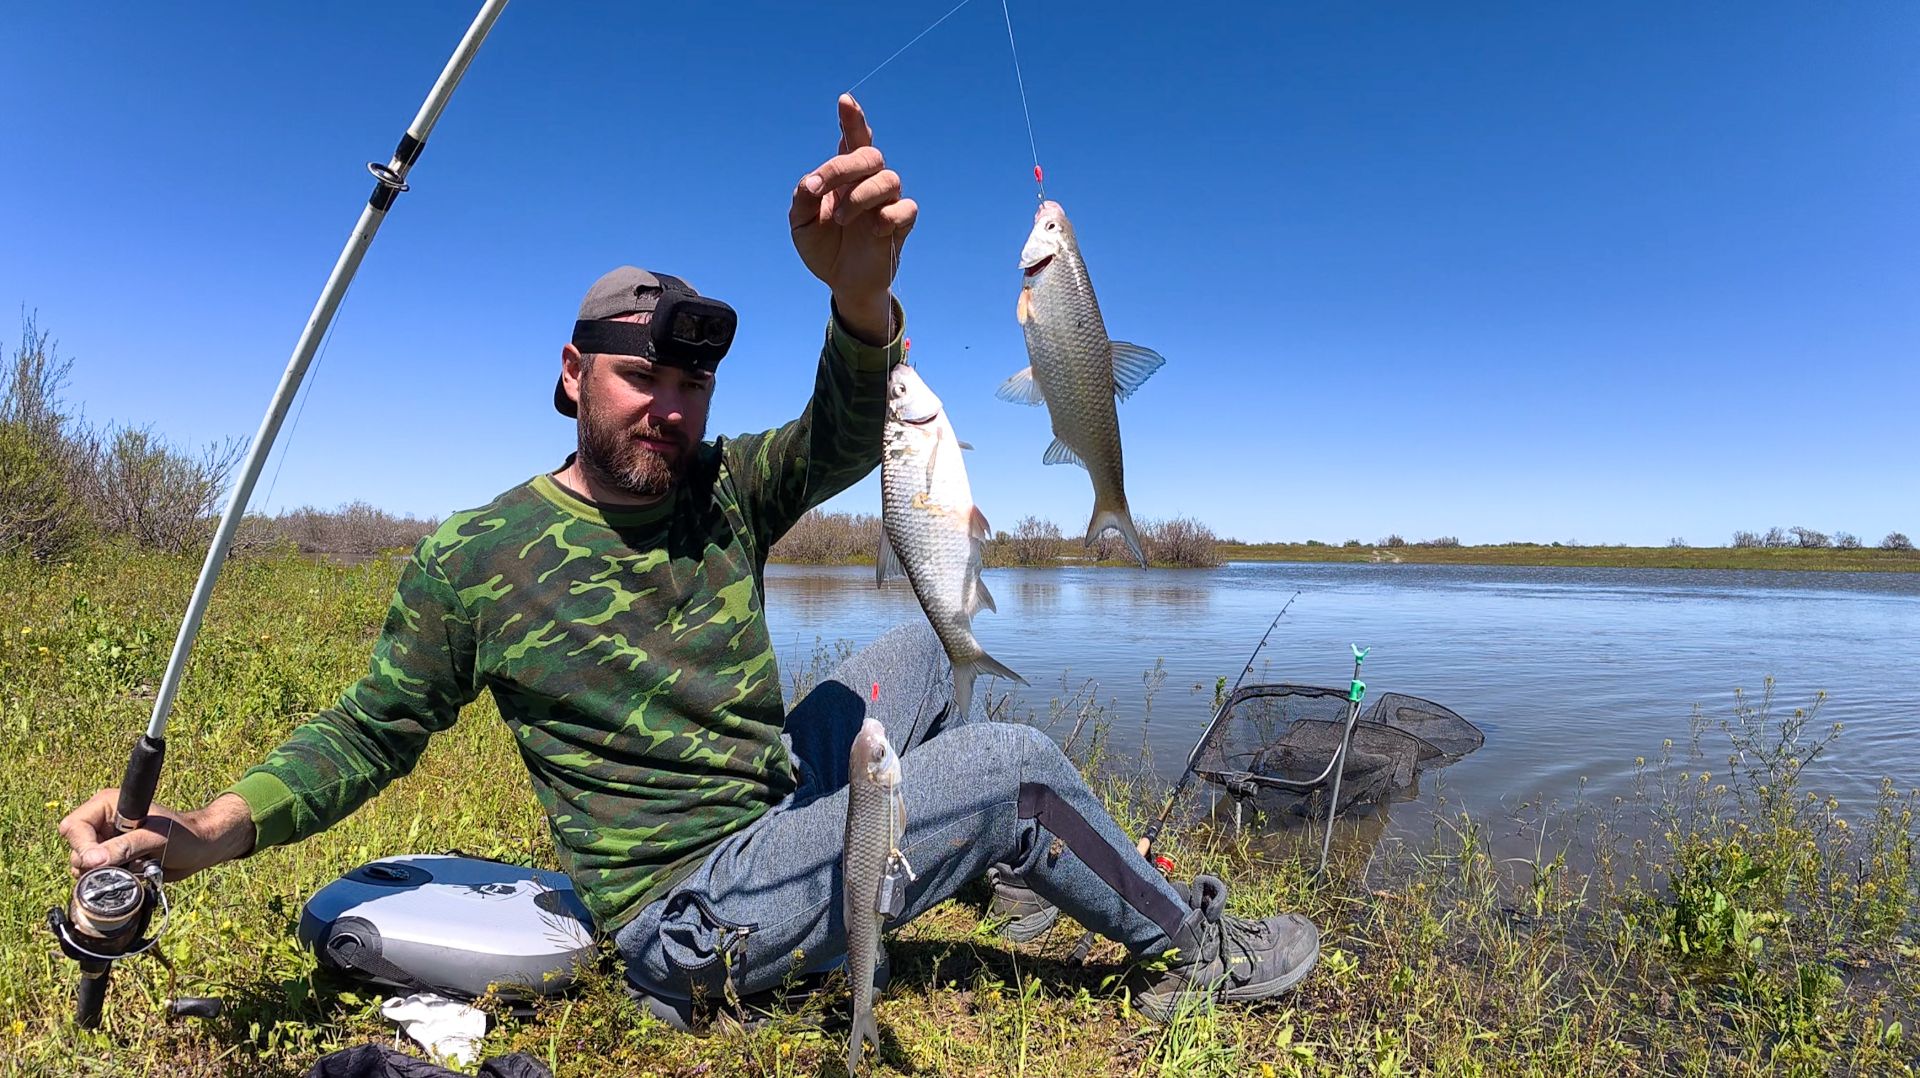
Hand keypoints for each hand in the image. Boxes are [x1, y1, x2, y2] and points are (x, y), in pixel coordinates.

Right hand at [59, 789, 253, 882]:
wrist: (201, 849)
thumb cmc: (184, 834)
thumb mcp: (155, 838)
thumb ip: (124, 847)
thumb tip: (92, 861)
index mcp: (107, 805)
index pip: (74, 826)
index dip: (82, 846)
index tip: (98, 862)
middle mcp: (101, 823)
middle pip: (75, 849)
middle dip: (93, 864)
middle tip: (120, 867)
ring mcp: (105, 843)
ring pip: (83, 866)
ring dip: (105, 874)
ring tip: (132, 868)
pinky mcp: (112, 860)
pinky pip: (96, 876)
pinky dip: (111, 880)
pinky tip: (131, 875)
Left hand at [790, 93, 917, 343]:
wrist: (842, 281)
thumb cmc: (823, 245)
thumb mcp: (801, 223)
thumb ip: (803, 199)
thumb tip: (812, 183)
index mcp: (844, 175)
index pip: (853, 139)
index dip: (852, 119)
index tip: (845, 100)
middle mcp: (868, 181)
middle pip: (869, 154)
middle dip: (843, 167)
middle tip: (819, 188)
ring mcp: (886, 201)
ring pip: (888, 178)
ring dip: (860, 196)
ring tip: (842, 220)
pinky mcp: (900, 225)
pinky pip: (906, 208)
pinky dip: (889, 215)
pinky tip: (875, 230)